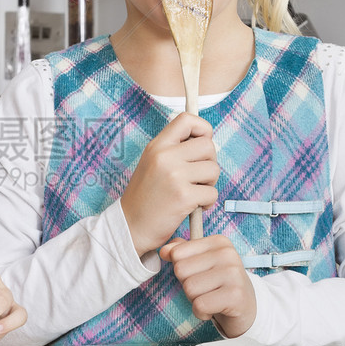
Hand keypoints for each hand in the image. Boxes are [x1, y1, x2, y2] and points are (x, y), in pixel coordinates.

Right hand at [120, 113, 219, 256]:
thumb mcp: (152, 164)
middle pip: (208, 145)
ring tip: (194, 192)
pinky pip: (212, 193)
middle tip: (198, 177)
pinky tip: (194, 207)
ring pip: (214, 169)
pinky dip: (207, 202)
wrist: (130, 227)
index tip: (200, 145)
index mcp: (156, 146)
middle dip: (210, 162)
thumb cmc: (145, 197)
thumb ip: (174, 150)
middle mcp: (164, 156)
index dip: (202, 129)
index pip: (187, 119)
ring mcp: (174, 176)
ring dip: (209, 184)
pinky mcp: (183, 196)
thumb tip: (206, 140)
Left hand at [159, 233, 256, 337]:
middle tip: (206, 289)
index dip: (182, 270)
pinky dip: (201, 312)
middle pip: (181, 271)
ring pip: (189, 288)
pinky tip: (214, 309)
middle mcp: (228, 254)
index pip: (177, 254)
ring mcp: (233, 274)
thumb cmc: (218, 284)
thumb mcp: (200, 263)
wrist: (246, 308)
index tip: (200, 275)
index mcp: (218, 242)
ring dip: (195, 300)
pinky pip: (200, 305)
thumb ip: (181, 252)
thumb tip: (164, 250)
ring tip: (211, 298)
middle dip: (187, 286)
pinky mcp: (235, 296)